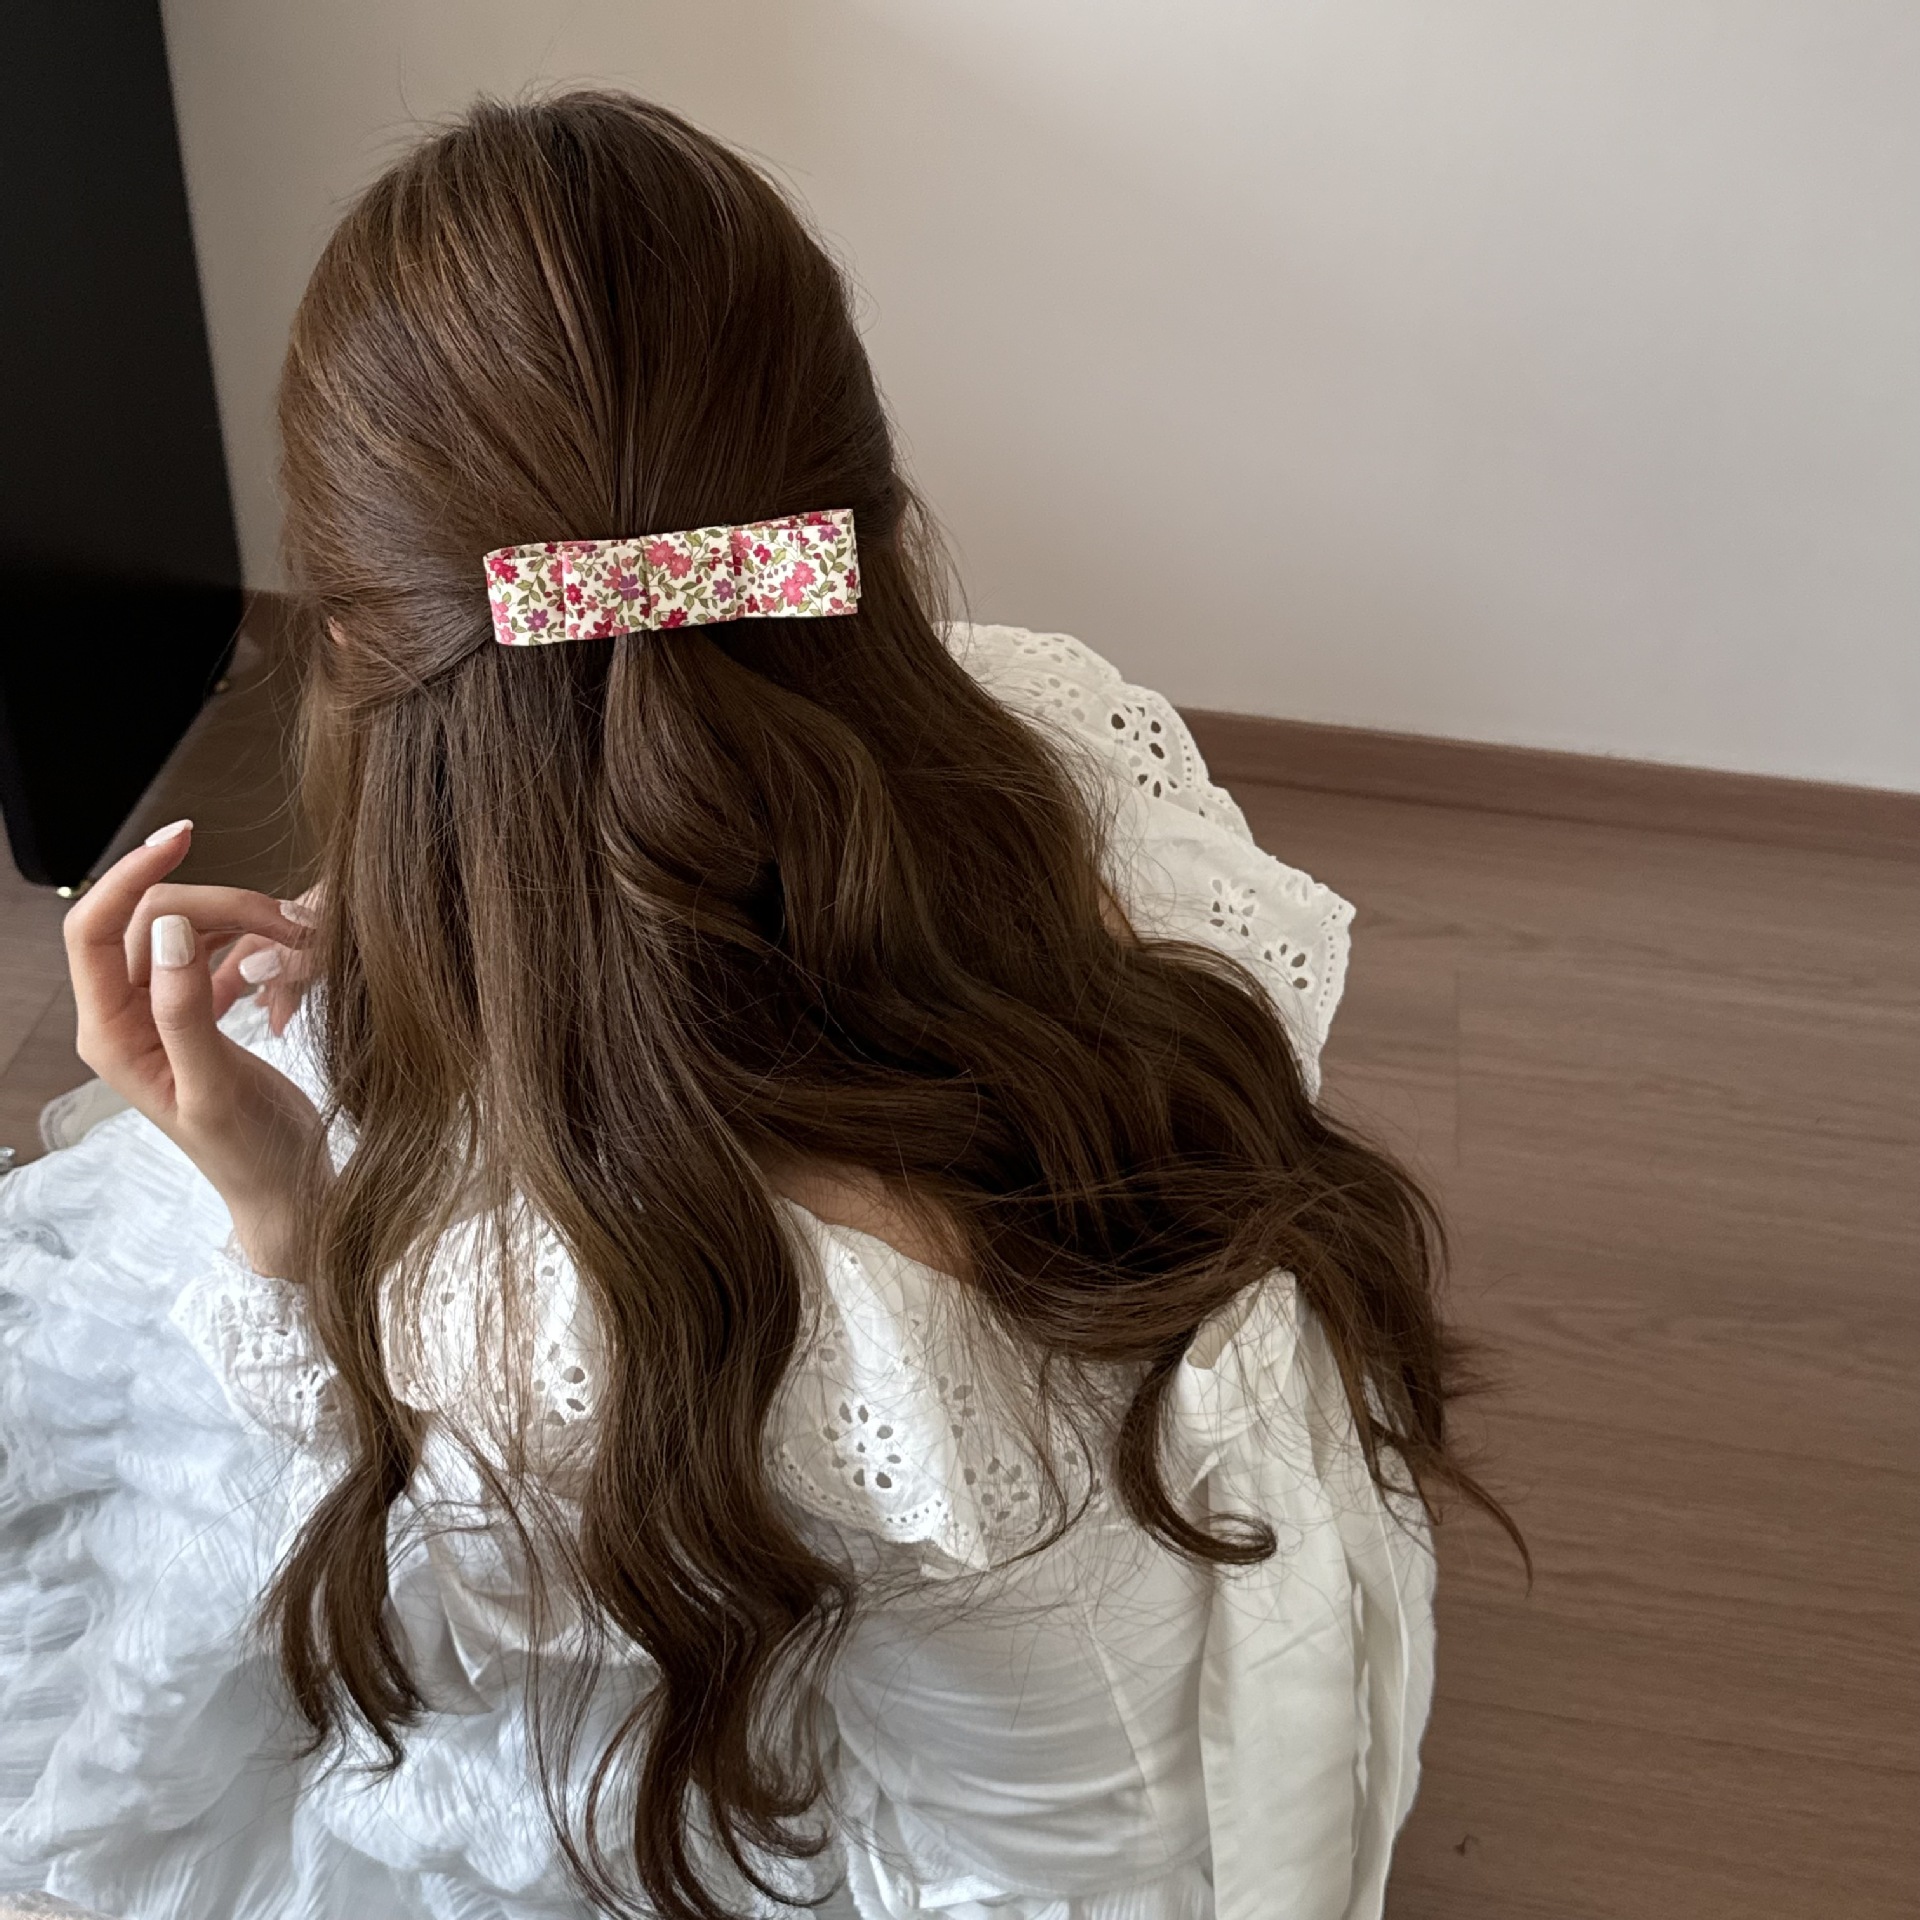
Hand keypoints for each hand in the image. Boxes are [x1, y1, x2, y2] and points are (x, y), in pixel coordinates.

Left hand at [64, 820, 326, 1276]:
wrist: (288, 1193)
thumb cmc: (250, 1155)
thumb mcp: (215, 1087)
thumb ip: (184, 1009)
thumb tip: (170, 928)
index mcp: (110, 1034)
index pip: (95, 927)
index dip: (132, 875)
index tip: (184, 838)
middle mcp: (125, 1016)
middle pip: (153, 920)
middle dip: (220, 906)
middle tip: (290, 922)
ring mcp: (160, 1014)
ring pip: (187, 931)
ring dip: (242, 923)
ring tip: (299, 945)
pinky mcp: (197, 1016)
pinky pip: (214, 954)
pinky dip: (251, 948)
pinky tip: (285, 966)